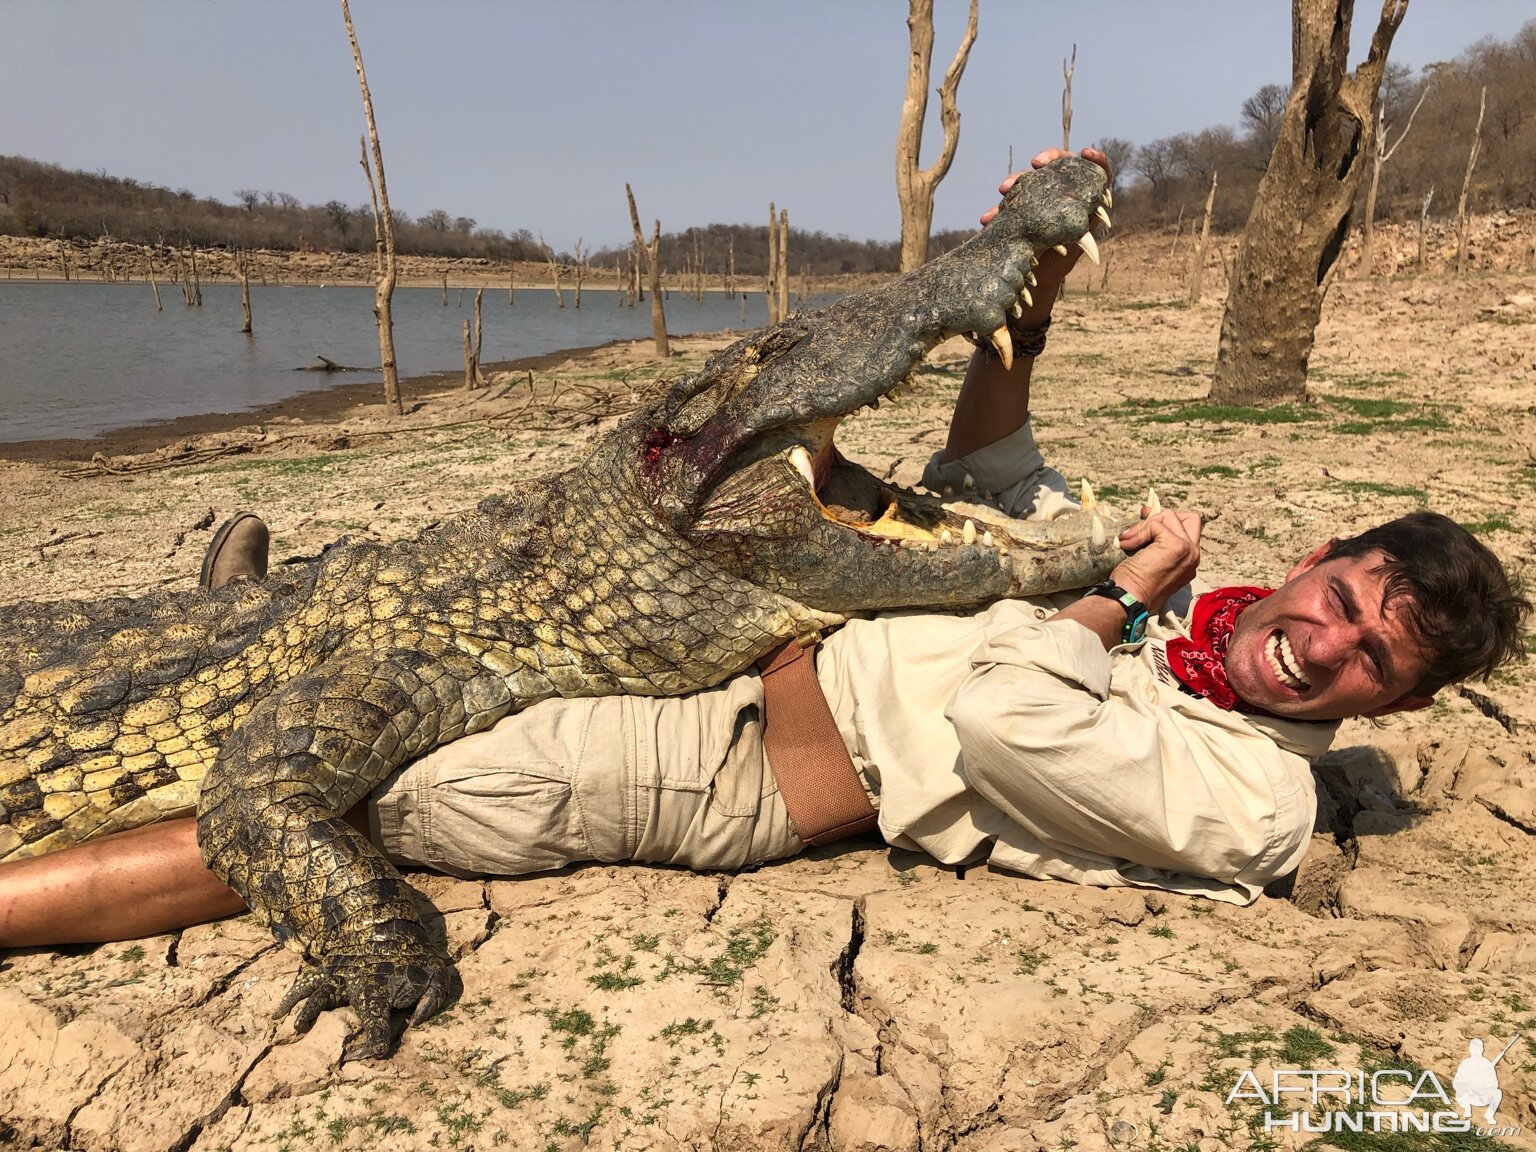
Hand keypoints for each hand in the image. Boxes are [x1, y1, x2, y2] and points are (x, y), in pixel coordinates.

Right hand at [979, 147, 1111, 327]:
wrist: (1035, 274)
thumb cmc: (1058, 262)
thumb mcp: (1072, 250)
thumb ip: (1079, 235)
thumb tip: (1088, 227)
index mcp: (1084, 200)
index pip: (1097, 171)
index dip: (1096, 160)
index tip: (1085, 154)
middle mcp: (1063, 190)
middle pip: (1061, 164)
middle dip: (1047, 159)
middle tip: (1035, 163)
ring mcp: (1041, 193)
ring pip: (1032, 176)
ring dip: (1016, 179)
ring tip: (1003, 190)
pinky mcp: (1022, 201)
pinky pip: (1012, 196)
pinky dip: (1000, 206)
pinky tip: (987, 219)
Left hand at [1111, 507, 1201, 614]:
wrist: (1128, 599)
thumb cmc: (1132, 585)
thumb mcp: (1149, 559)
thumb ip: (1155, 540)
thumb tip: (1147, 511)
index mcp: (1188, 561)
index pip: (1187, 528)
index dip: (1166, 521)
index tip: (1145, 518)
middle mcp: (1193, 556)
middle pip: (1189, 518)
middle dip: (1161, 518)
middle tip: (1140, 525)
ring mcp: (1188, 550)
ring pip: (1170, 516)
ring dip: (1144, 526)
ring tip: (1129, 543)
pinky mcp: (1177, 546)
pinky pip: (1155, 524)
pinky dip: (1138, 532)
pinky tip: (1128, 547)